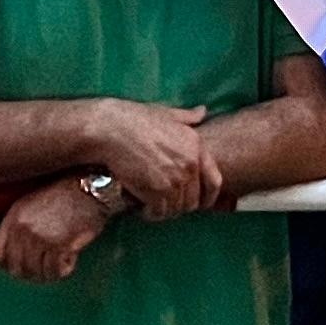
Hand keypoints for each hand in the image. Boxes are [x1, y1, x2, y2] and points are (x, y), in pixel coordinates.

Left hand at [0, 177, 113, 284]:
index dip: (9, 266)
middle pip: (17, 269)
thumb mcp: (32, 203)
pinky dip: (64, 268)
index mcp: (13, 217)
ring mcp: (38, 237)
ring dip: (50, 272)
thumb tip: (16, 254)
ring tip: (61, 261)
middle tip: (47, 269)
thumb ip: (20, 225)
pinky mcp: (57, 244)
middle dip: (32, 273)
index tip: (22, 267)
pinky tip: (71, 256)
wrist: (91, 188)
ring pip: (36, 273)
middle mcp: (22, 228)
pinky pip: (55, 271)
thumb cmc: (67, 195)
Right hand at [93, 100, 220, 220]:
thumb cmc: (134, 118)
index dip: (209, 197)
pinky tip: (142, 207)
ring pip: (176, 209)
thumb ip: (187, 117)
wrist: (110, 129)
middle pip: (193, 200)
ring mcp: (174, 179)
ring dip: (164, 210)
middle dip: (179, 205)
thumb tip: (202, 111)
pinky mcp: (156, 191)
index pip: (215, 182)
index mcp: (196, 146)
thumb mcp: (166, 113)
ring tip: (151, 205)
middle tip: (165, 203)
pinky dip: (151, 213)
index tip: (200, 204)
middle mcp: (190, 164)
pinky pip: (159, 212)